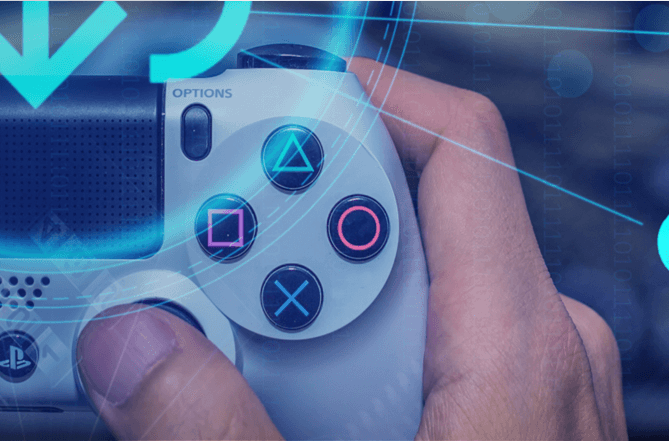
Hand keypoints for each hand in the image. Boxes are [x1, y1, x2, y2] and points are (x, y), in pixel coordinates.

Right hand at [73, 58, 626, 439]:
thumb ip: (210, 423)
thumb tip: (131, 344)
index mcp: (519, 345)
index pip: (451, 145)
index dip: (335, 104)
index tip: (225, 119)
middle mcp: (537, 352)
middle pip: (395, 222)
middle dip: (276, 236)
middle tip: (180, 279)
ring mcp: (524, 397)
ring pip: (390, 299)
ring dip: (287, 318)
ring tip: (217, 369)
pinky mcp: (494, 433)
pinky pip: (406, 356)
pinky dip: (325, 367)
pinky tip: (268, 414)